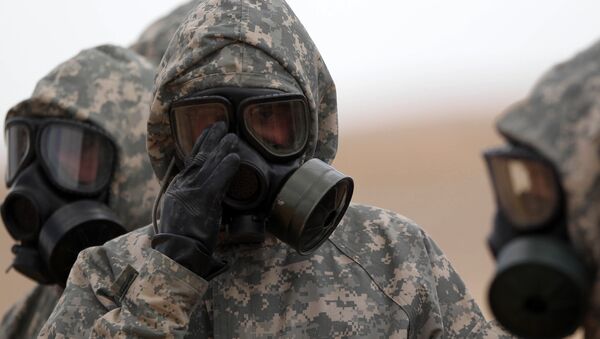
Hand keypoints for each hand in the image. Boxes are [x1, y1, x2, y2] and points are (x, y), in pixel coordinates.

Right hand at [152, 122, 239, 277]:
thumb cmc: (183, 239)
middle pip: (198, 157)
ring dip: (221, 149)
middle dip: (210, 139)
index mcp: (178, 189)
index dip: (201, 145)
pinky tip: (234, 157)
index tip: (210, 132)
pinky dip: (225, 168)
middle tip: (222, 124)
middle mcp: (182, 186)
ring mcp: (191, 192)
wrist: (177, 254)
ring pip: (207, 165)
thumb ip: (195, 200)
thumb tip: (210, 194)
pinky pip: (216, 180)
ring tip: (233, 136)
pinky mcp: (201, 200)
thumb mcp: (184, 215)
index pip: (191, 162)